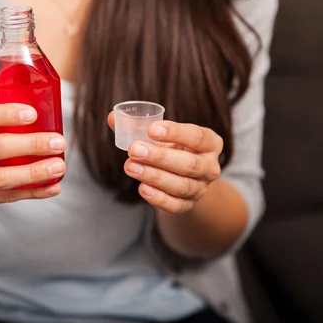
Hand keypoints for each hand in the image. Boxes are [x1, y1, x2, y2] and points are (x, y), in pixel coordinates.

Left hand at [108, 113, 222, 213]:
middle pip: (189, 164)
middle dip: (160, 157)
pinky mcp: (188, 205)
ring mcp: (201, 188)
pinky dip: (158, 198)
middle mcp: (210, 167)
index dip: (175, 132)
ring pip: (181, 186)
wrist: (182, 177)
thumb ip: (138, 126)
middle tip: (134, 149)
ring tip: (130, 166)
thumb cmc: (172, 148)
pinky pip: (175, 205)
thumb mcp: (162, 135)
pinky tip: (142, 188)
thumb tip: (112, 117)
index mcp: (210, 143)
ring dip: (154, 176)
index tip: (151, 129)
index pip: (197, 136)